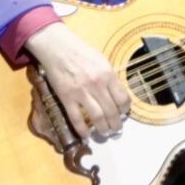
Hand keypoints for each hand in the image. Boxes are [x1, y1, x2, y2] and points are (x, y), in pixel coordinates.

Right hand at [24, 22, 131, 138]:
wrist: (59, 49)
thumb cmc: (82, 53)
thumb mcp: (102, 61)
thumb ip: (110, 78)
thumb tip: (118, 95)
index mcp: (107, 74)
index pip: (122, 98)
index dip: (125, 109)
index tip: (123, 113)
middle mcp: (96, 84)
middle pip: (111, 111)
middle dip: (116, 124)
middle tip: (116, 128)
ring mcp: (81, 92)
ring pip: (97, 117)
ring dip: (103, 128)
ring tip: (105, 132)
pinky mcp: (67, 97)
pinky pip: (76, 118)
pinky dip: (82, 129)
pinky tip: (86, 135)